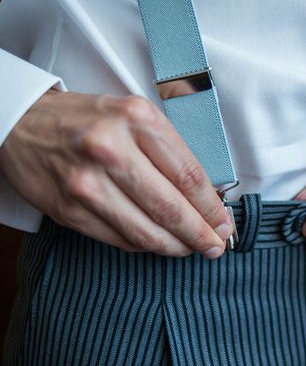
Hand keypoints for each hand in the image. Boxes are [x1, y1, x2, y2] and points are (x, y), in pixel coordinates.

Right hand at [0, 89, 230, 257]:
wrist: (20, 123)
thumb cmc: (88, 120)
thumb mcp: (134, 115)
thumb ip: (169, 152)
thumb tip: (205, 197)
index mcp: (137, 119)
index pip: (188, 175)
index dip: (212, 207)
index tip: (225, 222)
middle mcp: (112, 149)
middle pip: (171, 207)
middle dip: (201, 234)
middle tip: (216, 246)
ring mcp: (87, 183)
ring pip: (147, 230)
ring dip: (176, 246)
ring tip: (192, 249)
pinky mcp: (70, 210)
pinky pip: (120, 239)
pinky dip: (145, 246)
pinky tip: (159, 243)